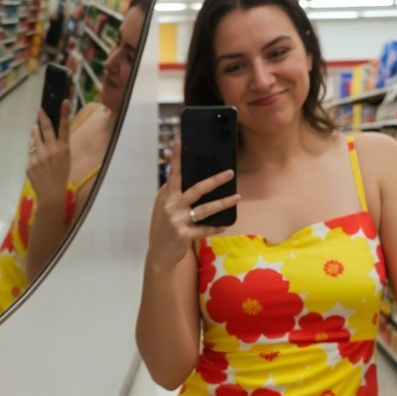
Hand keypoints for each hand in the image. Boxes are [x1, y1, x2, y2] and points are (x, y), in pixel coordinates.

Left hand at [26, 99, 71, 208]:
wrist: (51, 194)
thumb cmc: (61, 177)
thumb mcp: (65, 160)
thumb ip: (57, 147)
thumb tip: (46, 136)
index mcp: (63, 150)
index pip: (65, 128)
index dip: (65, 114)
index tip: (64, 101)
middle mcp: (51, 150)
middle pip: (46, 128)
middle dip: (42, 117)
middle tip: (39, 110)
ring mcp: (39, 156)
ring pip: (34, 138)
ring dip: (34, 132)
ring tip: (34, 129)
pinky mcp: (30, 163)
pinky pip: (31, 153)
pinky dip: (33, 153)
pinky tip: (37, 161)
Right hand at [148, 140, 240, 271]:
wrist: (159, 254)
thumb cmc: (166, 228)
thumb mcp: (167, 210)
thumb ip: (177, 196)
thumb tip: (199, 183)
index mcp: (168, 197)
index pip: (174, 175)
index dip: (177, 158)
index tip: (180, 141)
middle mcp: (172, 206)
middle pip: (196, 189)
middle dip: (215, 180)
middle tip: (230, 173)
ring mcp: (177, 221)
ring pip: (205, 209)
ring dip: (223, 203)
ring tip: (237, 197)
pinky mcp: (184, 235)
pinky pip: (204, 229)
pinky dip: (215, 228)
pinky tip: (224, 226)